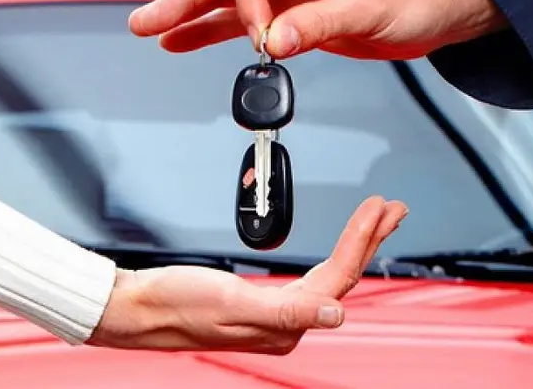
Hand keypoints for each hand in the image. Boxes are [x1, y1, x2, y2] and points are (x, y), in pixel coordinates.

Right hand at [87, 196, 406, 354]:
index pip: (338, 279)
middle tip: (393, 208)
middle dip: (370, 239)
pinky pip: (312, 277)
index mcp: (284, 324)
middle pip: (341, 276)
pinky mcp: (264, 303)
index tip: (378, 207)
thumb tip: (337, 314)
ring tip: (376, 218)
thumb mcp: (232, 302)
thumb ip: (288, 310)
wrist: (139, 308)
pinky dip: (331, 254)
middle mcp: (286, 322)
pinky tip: (338, 247)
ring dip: (355, 244)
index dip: (362, 240)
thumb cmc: (176, 304)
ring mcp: (276, 314)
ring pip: (330, 276)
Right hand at [129, 0, 506, 60]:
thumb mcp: (372, 7)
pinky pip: (244, 22)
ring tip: (152, 30)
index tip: (260, 37)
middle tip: (147, 20)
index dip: (248, 0)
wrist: (440, 9)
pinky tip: (184, 41)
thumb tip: (273, 42)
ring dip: (190, 14)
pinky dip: (214, 31)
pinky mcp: (291, 12)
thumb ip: (319, 24)